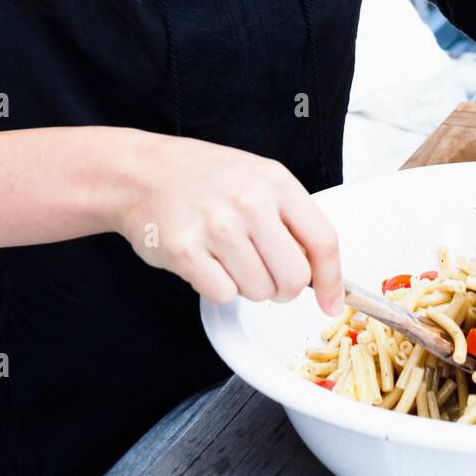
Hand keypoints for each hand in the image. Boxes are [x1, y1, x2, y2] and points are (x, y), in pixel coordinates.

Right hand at [114, 133, 344, 315]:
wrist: (142, 172)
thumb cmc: (203, 178)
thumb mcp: (257, 179)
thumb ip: (290, 218)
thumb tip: (320, 272)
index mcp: (275, 182)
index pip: (322, 240)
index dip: (333, 279)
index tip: (332, 302)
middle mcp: (249, 202)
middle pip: (294, 278)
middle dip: (284, 289)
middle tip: (266, 274)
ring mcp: (216, 226)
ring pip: (259, 292)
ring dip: (247, 286)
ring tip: (227, 257)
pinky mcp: (185, 250)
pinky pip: (223, 294)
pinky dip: (217, 287)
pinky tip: (205, 261)